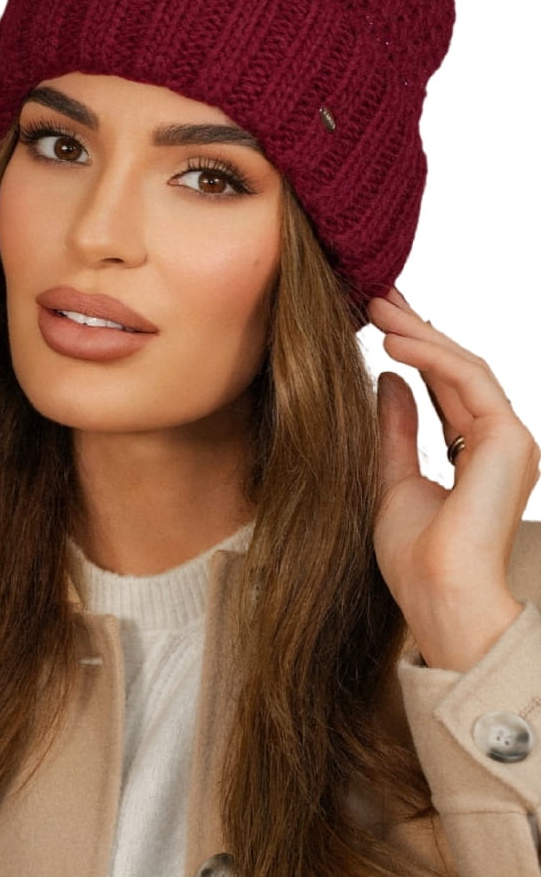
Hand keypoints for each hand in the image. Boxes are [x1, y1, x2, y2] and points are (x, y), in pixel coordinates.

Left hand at [368, 289, 538, 670]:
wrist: (437, 596)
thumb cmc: (413, 557)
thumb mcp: (389, 478)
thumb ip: (394, 428)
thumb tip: (387, 378)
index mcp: (477, 454)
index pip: (444, 386)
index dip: (414, 348)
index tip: (379, 318)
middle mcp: (500, 442)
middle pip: (456, 369)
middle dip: (416, 328)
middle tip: (379, 292)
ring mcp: (511, 440)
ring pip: (464, 366)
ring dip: (419, 332)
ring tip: (376, 305)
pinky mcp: (510, 438)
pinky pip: (468, 379)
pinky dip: (430, 353)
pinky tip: (392, 338)